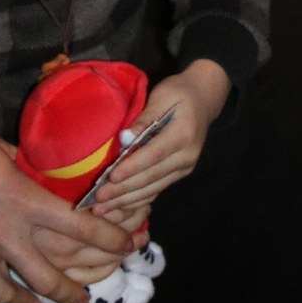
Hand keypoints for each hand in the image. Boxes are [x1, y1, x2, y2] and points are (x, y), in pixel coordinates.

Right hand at [0, 90, 132, 302]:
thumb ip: (28, 175)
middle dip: (74, 294)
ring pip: (8, 294)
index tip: (128, 247)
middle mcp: (1, 232)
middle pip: (49, 277)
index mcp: (22, 199)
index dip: (109, 241)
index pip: (79, 228)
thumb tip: (49, 183)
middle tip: (86, 301)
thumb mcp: (2, 151)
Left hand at [92, 59, 230, 220]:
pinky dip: (137, 200)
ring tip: (103, 209)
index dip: (131, 168)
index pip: (153, 155)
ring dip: (126, 201)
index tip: (109, 179)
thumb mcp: (162, 96)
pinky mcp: (179, 173)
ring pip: (152, 188)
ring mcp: (184, 168)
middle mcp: (187, 156)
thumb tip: (124, 139)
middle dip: (122, 191)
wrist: (204, 98)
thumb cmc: (179, 93)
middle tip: (97, 201)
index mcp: (183, 134)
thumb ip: (144, 119)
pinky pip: (156, 189)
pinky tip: (120, 208)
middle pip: (151, 177)